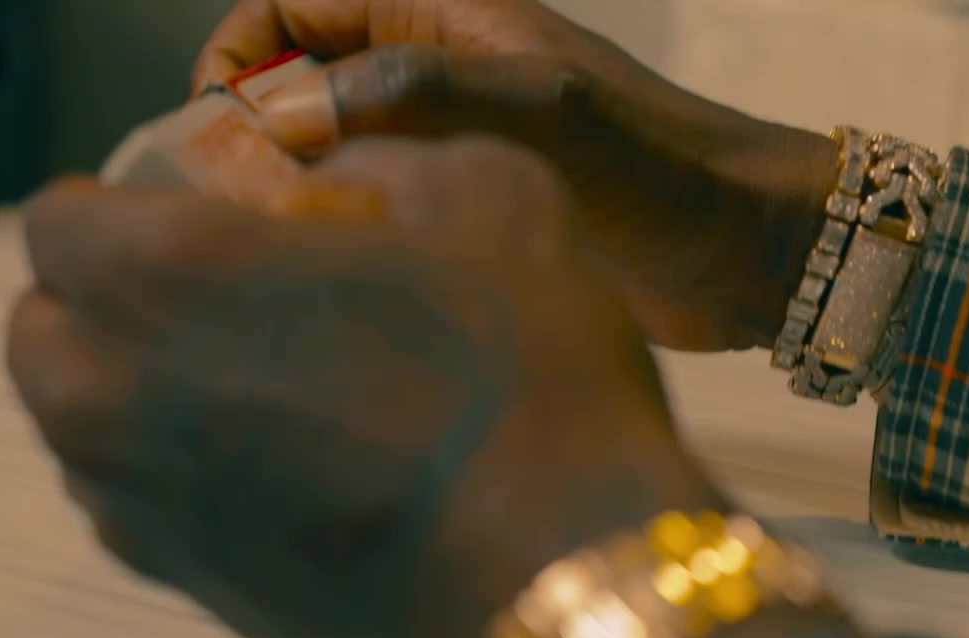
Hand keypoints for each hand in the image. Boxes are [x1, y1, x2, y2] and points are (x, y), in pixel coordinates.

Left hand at [9, 137, 723, 637]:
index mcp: (165, 274)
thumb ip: (384, 167)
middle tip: (235, 302)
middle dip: (122, 305)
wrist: (567, 578)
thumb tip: (341, 197)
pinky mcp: (194, 589)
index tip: (209, 221)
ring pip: (93, 426)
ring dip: (155, 390)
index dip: (136, 210)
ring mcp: (146, 510)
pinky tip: (306, 463)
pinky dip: (197, 472)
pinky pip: (154, 505)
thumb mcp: (491, 195)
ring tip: (280, 386)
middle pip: (54, 330)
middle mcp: (118, 397)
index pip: (65, 216)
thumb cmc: (532, 381)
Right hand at [195, 0, 838, 351]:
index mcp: (447, 12)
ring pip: (340, 146)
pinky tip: (343, 278)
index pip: (294, 3)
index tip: (221, 135)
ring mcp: (456, 141)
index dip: (241, 57)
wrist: (746, 246)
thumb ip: (411, 88)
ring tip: (284, 250)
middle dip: (258, 128)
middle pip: (304, 76)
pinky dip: (348, 230)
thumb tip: (280, 113)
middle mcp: (441, 68)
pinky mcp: (475, 206)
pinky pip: (384, 201)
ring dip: (299, 187)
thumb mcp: (539, 108)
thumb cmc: (658, 168)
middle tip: (245, 208)